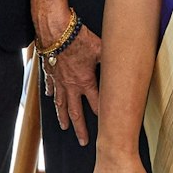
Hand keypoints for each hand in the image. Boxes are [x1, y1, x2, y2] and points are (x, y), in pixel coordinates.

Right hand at [45, 22, 103, 146]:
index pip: (96, 103)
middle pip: (76, 112)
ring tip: (65, 127)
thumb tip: (122, 60)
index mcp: (86, 81)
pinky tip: (52, 99)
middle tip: (83, 140)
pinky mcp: (50, 74)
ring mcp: (59, 81)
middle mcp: (71, 86)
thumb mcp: (100, 48)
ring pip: (61, 104)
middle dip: (80, 128)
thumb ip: (109, 58)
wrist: (56, 32)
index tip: (106, 125)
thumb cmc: (78, 39)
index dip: (102, 114)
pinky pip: (50, 88)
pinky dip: (51, 95)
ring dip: (63, 117)